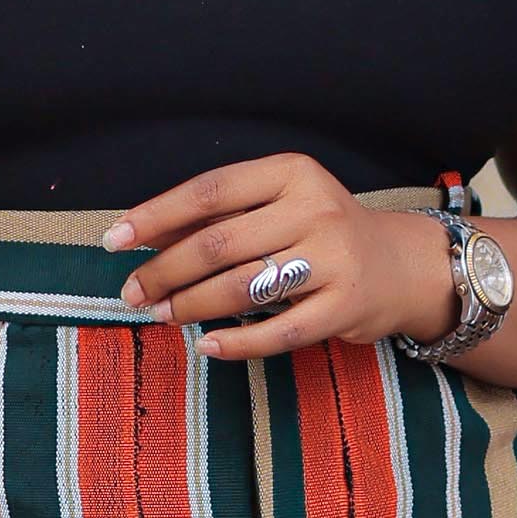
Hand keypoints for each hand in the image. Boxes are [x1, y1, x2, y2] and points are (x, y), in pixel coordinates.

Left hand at [105, 155, 462, 359]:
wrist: (402, 265)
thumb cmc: (322, 231)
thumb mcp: (280, 203)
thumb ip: (222, 216)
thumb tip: (142, 236)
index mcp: (292, 173)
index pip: (209, 192)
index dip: (156, 216)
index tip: (114, 239)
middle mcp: (315, 210)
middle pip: (218, 244)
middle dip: (164, 271)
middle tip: (133, 293)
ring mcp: (333, 259)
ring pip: (242, 288)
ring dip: (190, 306)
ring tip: (159, 315)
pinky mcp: (344, 307)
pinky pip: (278, 331)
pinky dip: (236, 342)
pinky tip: (207, 344)